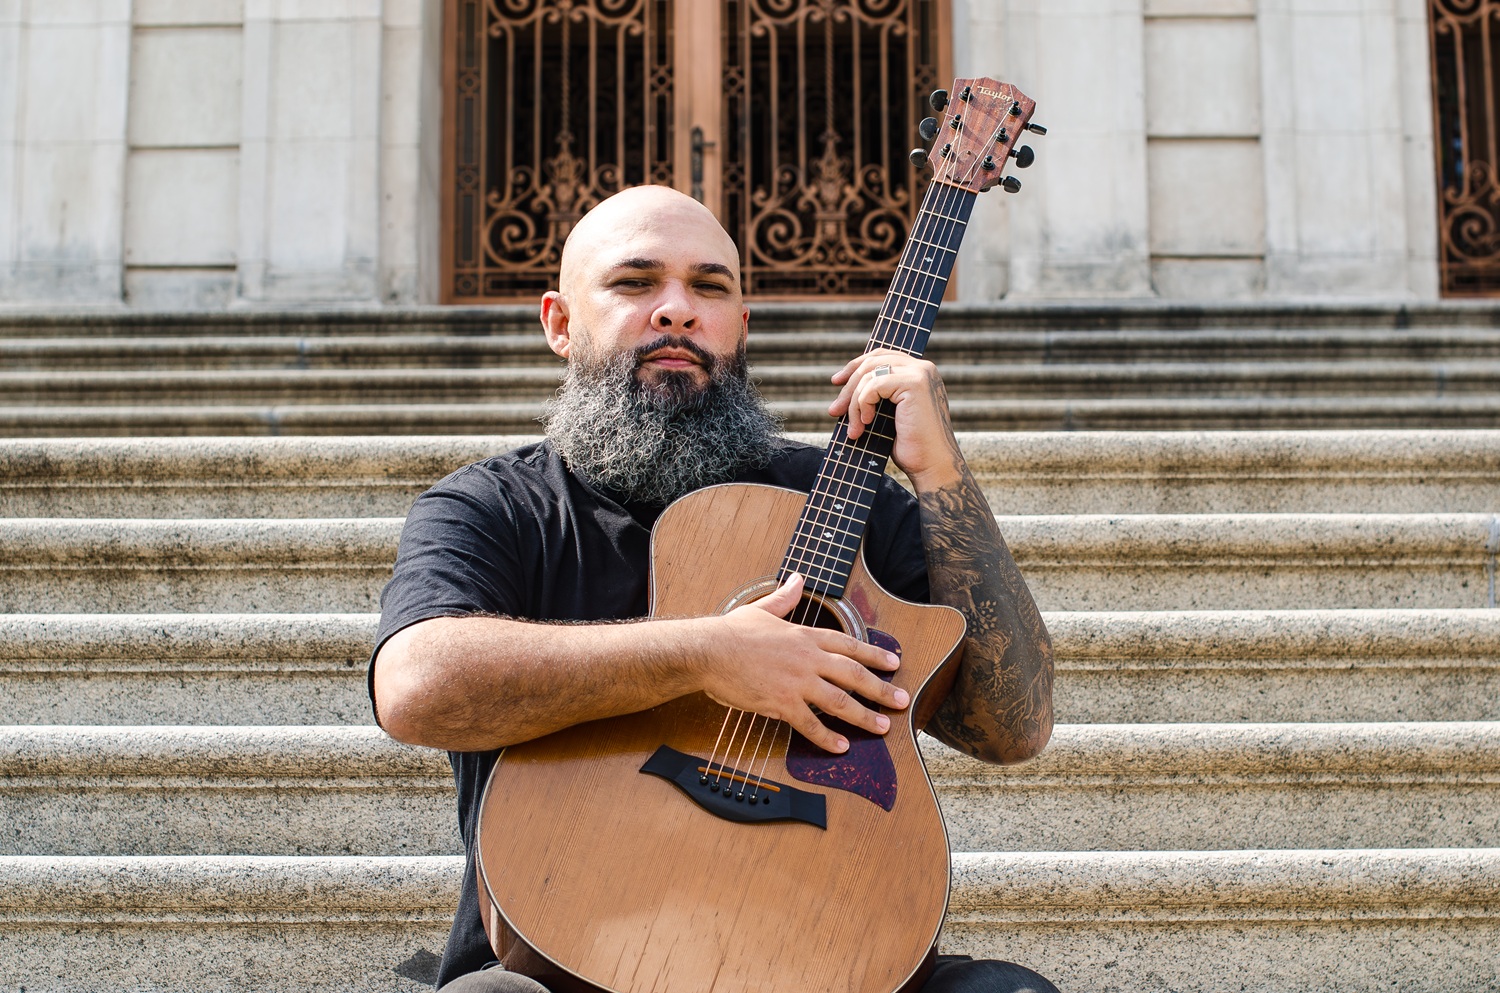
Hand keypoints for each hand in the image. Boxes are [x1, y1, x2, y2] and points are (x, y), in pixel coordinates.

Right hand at [697, 573, 908, 753]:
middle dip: (881, 689)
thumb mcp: (763, 609)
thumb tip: (798, 579)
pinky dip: (827, 737)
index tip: (894, 663)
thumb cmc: (731, 632)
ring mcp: (796, 681)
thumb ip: (786, 598)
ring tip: (882, 727)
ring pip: (839, 701)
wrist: (708, 651)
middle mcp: (807, 658)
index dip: (874, 654)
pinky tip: (841, 747)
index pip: (848, 645)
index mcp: (804, 636)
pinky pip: (809, 724)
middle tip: (902, 700)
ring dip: (864, 716)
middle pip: (853, 674)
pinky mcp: (781, 702)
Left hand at [828, 350, 963, 490]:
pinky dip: (863, 404)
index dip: (855, 366)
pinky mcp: (914, 383)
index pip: (881, 356)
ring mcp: (920, 373)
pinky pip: (873, 385)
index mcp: (919, 372)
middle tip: (834, 411)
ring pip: (869, 375)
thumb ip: (876, 394)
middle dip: (848, 387)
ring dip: (854, 403)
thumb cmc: (911, 446)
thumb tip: (842, 384)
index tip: (836, 382)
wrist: (931, 466)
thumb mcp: (889, 414)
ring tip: (854, 429)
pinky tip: (866, 422)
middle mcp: (923, 368)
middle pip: (872, 362)